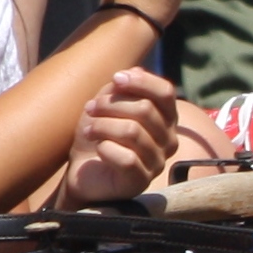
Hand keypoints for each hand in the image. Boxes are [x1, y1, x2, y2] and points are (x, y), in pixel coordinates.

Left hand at [58, 65, 180, 204]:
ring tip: (87, 129)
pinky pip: (126, 159)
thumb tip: (137, 71)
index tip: (115, 79)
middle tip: (90, 108)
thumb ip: (122, 88)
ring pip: (132, 132)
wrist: (83, 170)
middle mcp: (168, 140)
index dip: (141, 81)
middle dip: (111, 104)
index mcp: (166, 119)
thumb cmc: (99, 134)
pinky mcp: (141, 181)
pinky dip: (105, 149)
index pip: (165, 93)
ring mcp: (157, 162)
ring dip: (102, 125)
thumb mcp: (107, 104)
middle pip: (145, 110)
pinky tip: (98, 149)